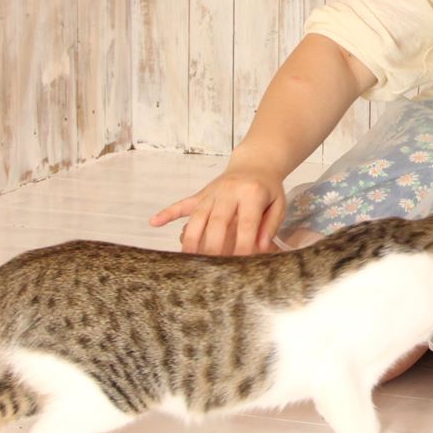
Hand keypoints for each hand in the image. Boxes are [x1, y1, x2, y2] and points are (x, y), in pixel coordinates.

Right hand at [148, 159, 286, 255]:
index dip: (243, 245)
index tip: (241, 264)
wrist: (255, 163)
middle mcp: (229, 192)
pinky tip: (154, 222)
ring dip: (191, 239)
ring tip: (186, 260)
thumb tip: (261, 248)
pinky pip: (182, 204)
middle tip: (210, 269)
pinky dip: (168, 213)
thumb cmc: (268, 189)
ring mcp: (212, 193)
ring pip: (197, 217)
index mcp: (252, 194)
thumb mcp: (278, 204)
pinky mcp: (201, 195)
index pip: (247, 223)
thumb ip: (270, 225)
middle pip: (217, 222)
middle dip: (213, 247)